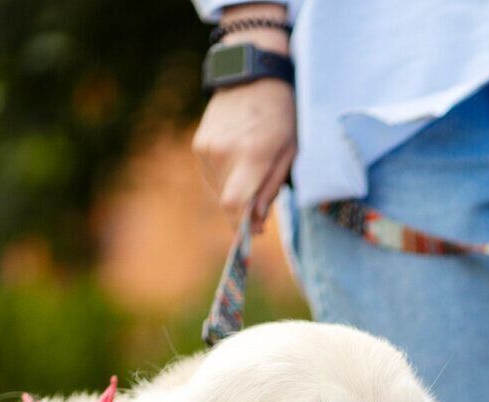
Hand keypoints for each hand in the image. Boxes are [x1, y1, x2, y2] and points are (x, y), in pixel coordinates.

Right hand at [192, 63, 295, 231]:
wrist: (253, 75)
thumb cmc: (282, 115)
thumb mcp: (289, 152)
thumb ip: (271, 188)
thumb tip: (256, 222)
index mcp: (251, 155)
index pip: (235, 205)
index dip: (241, 227)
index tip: (251, 238)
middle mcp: (223, 153)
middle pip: (228, 201)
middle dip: (245, 210)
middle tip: (262, 204)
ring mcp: (207, 148)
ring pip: (219, 190)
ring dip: (236, 192)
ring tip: (253, 170)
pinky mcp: (199, 144)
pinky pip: (212, 175)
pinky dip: (226, 178)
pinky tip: (240, 160)